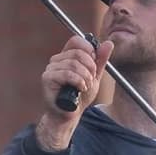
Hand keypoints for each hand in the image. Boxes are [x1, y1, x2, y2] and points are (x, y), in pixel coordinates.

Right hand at [36, 35, 113, 150]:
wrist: (71, 114)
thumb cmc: (80, 96)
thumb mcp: (95, 76)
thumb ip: (100, 60)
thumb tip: (108, 43)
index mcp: (67, 56)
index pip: (76, 41)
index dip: (88, 49)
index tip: (94, 64)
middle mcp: (57, 60)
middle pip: (77, 53)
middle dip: (90, 67)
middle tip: (91, 79)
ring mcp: (51, 68)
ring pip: (73, 64)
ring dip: (85, 77)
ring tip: (85, 87)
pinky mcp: (47, 78)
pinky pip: (67, 74)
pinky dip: (78, 82)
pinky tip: (80, 89)